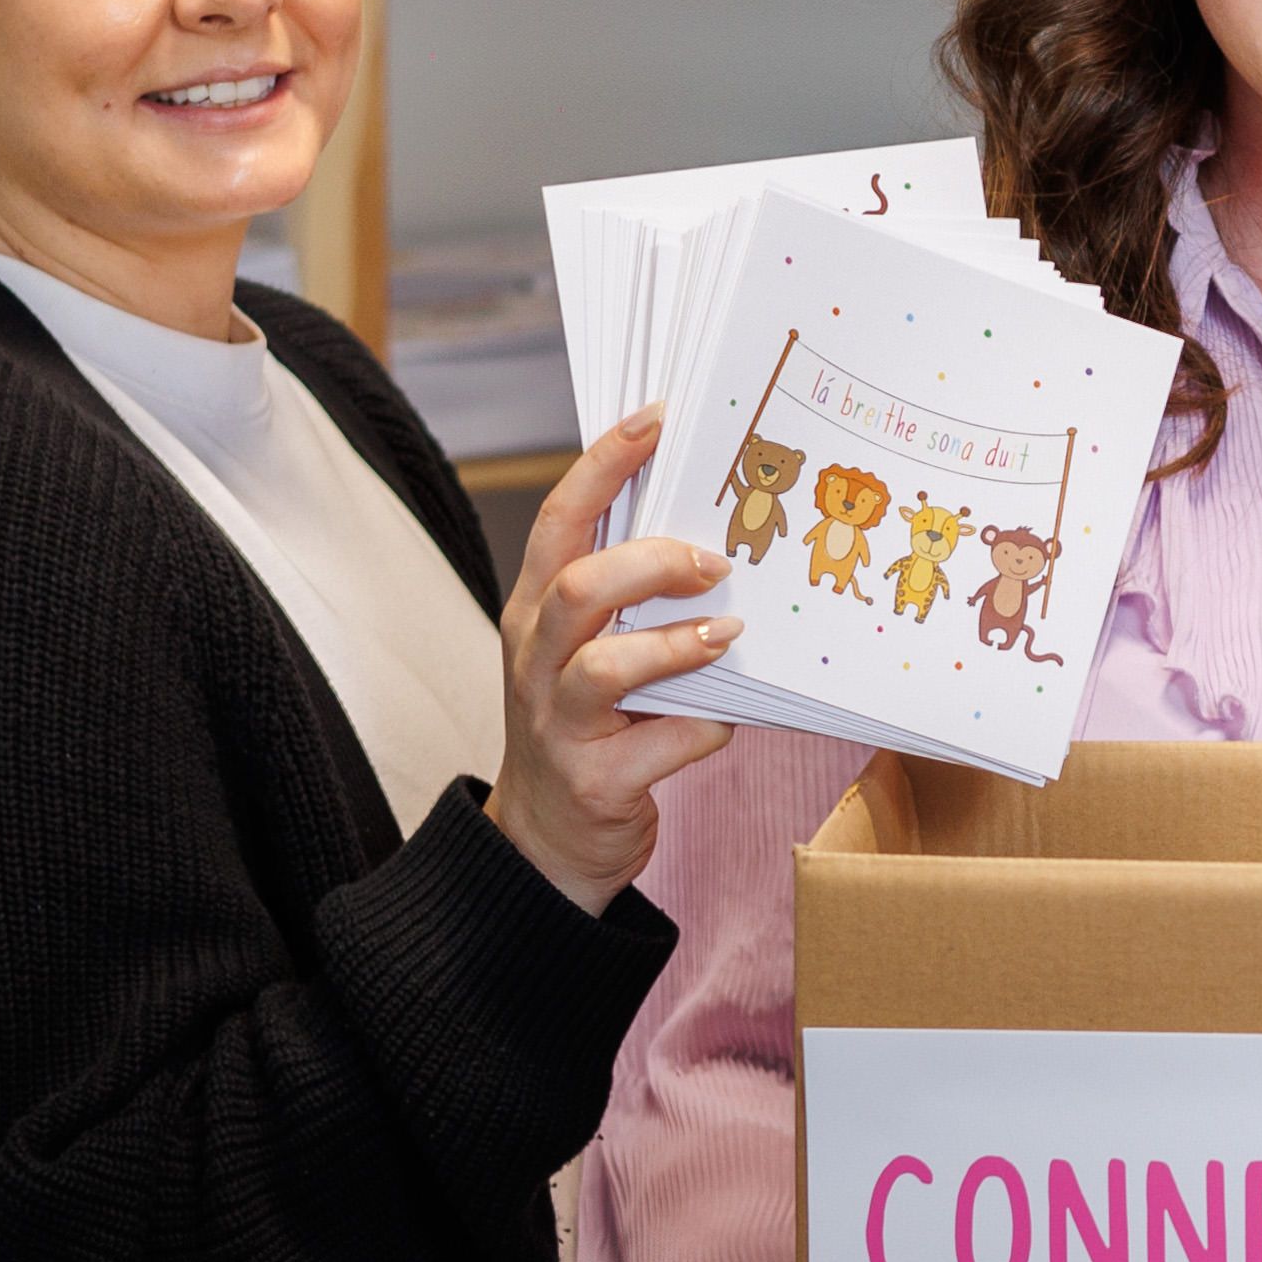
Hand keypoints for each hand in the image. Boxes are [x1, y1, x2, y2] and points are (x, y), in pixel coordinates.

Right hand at [486, 409, 744, 912]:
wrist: (548, 843)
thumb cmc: (589, 728)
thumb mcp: (592, 651)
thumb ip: (634, 600)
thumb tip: (722, 535)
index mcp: (535, 613)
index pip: (558, 521)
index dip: (604, 465)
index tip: (657, 418)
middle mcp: (536, 661)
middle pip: (575, 586)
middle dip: (649, 563)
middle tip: (714, 562)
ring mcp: (558, 724)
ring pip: (604, 666)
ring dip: (676, 646)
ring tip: (727, 638)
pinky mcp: (594, 782)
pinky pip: (658, 744)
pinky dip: (701, 728)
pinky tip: (723, 722)